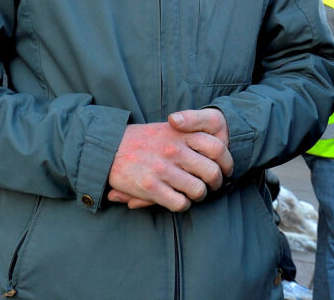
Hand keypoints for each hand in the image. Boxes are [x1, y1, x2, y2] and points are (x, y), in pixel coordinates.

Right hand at [106, 108, 232, 211]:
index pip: (217, 147)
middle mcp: (173, 150)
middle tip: (209, 185)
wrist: (107, 147)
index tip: (224, 169)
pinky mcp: (151, 186)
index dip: (226, 162)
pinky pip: (180, 203)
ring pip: (198, 191)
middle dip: (215, 183)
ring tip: (190, 193)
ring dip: (197, 195)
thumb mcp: (165, 128)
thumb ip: (189, 133)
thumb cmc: (140, 140)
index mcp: (179, 133)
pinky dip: (181, 204)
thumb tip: (216, 147)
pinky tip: (174, 199)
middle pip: (212, 172)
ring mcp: (162, 169)